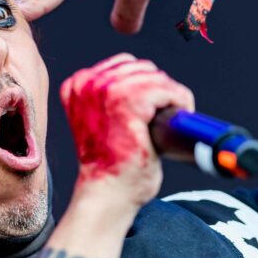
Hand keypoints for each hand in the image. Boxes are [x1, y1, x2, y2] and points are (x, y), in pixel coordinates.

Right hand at [60, 53, 194, 208]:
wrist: (107, 194)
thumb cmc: (110, 164)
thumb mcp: (101, 120)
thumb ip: (110, 97)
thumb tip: (151, 81)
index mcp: (76, 85)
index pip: (123, 64)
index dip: (145, 84)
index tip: (151, 108)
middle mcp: (87, 83)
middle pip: (141, 68)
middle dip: (159, 89)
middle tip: (163, 117)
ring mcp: (106, 91)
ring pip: (156, 77)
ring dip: (172, 96)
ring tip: (171, 117)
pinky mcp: (128, 104)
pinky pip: (166, 89)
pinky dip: (180, 101)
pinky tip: (178, 116)